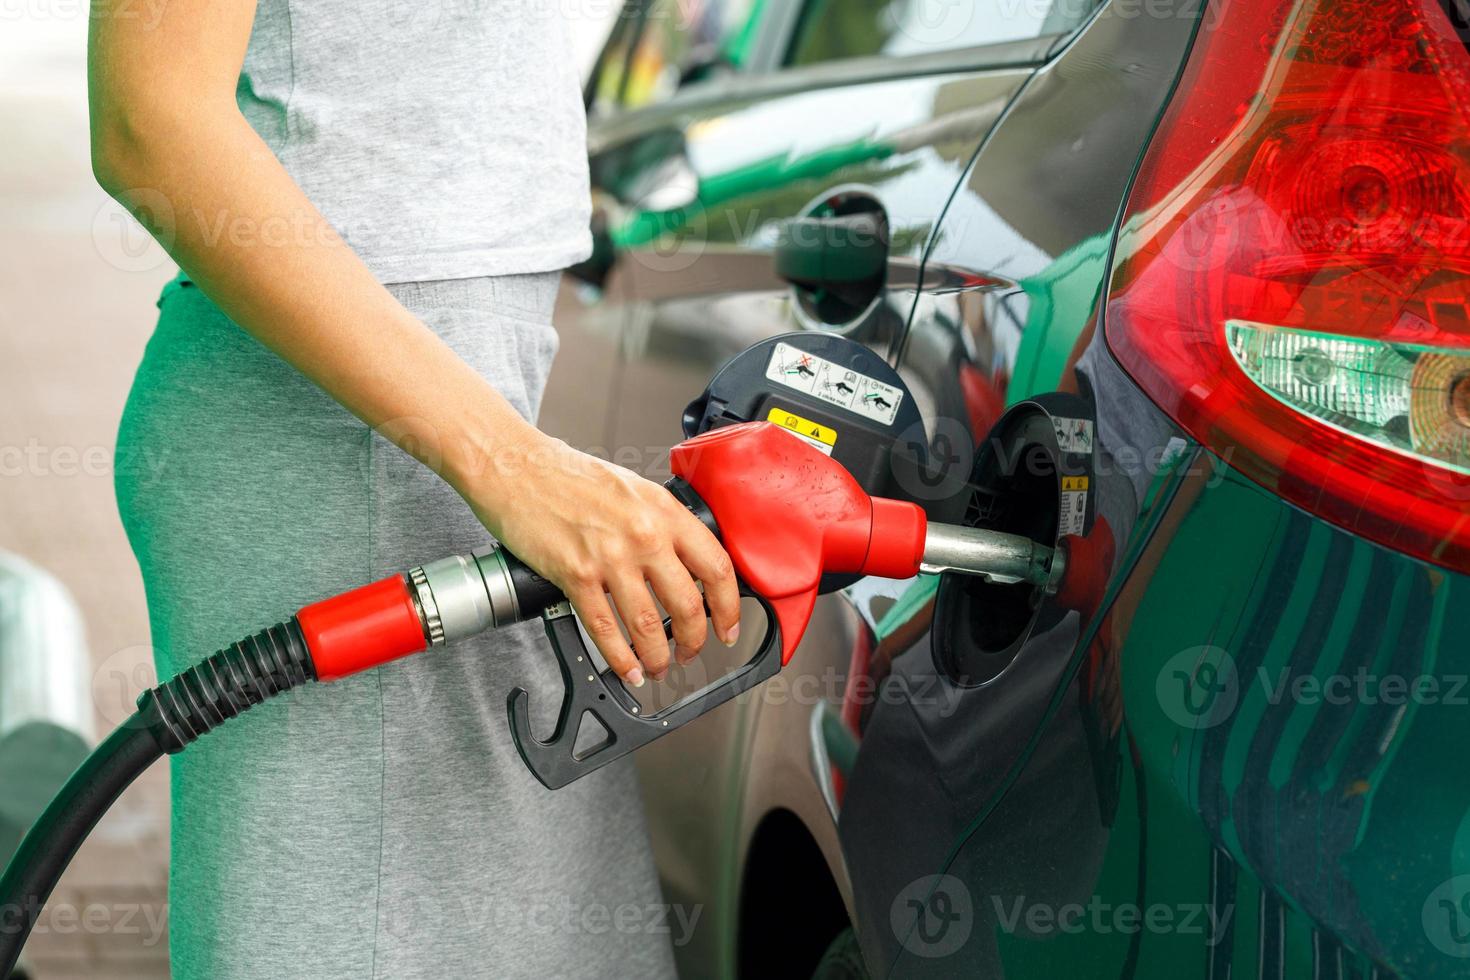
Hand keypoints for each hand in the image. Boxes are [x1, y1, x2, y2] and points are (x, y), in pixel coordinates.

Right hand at [465, 434, 740, 685]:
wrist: (517, 467)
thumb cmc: (568, 475)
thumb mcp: (632, 489)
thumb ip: (661, 523)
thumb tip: (683, 561)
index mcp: (664, 511)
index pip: (716, 567)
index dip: (729, 606)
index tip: (727, 626)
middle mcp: (644, 534)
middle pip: (688, 604)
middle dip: (694, 640)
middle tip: (691, 651)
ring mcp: (610, 557)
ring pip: (649, 624)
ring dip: (658, 656)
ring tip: (658, 667)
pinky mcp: (576, 575)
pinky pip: (605, 628)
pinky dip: (620, 658)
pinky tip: (626, 668)